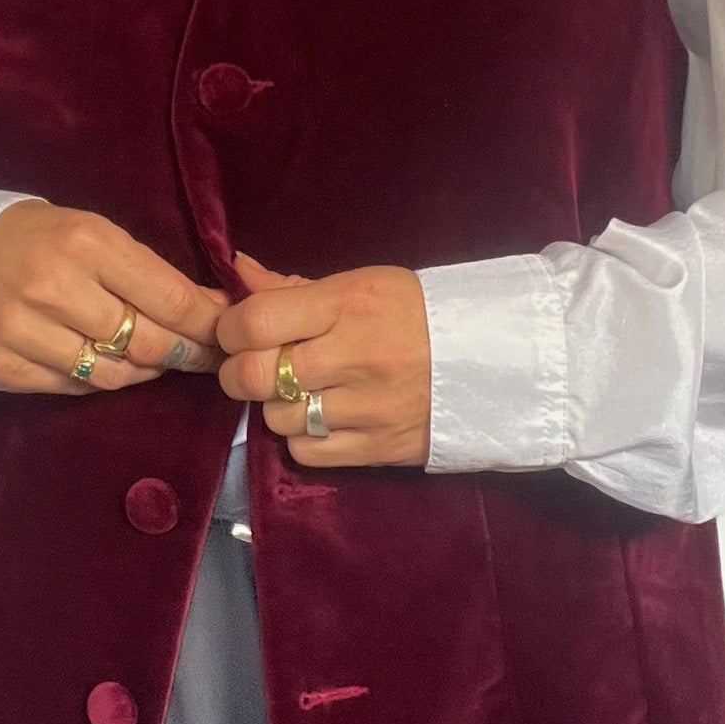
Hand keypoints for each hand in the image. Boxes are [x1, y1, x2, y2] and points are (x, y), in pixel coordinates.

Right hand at [0, 199, 229, 394]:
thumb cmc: (36, 241)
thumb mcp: (92, 234)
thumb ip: (148, 271)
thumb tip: (217, 306)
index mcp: (86, 242)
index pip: (171, 298)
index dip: (209, 323)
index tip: (229, 333)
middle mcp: (54, 287)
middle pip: (148, 343)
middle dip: (186, 354)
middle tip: (203, 356)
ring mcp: (24, 331)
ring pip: (114, 375)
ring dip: (144, 372)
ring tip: (152, 360)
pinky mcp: (3, 367)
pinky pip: (76, 388)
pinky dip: (100, 380)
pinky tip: (105, 362)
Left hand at [215, 249, 432, 467]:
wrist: (495, 358)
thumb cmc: (417, 313)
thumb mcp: (360, 284)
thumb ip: (292, 288)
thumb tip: (236, 272)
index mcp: (348, 304)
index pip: (256, 321)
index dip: (229, 329)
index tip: (234, 333)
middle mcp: (355, 356)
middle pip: (256, 375)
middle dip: (238, 373)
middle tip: (249, 369)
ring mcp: (367, 407)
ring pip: (277, 417)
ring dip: (276, 406)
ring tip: (299, 392)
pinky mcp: (379, 447)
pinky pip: (307, 451)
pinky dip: (302, 438)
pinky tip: (319, 419)